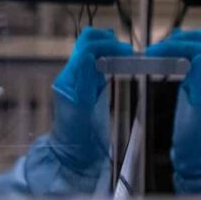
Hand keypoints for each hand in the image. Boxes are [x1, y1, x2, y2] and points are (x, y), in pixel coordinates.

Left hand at [49, 27, 133, 167]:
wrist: (73, 158)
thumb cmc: (78, 139)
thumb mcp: (81, 111)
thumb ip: (84, 81)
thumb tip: (87, 53)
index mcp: (70, 78)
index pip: (88, 45)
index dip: (109, 45)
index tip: (129, 54)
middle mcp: (74, 74)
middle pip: (90, 41)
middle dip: (111, 42)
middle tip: (130, 54)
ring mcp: (81, 79)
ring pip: (95, 50)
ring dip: (112, 48)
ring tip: (129, 58)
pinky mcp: (90, 86)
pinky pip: (99, 63)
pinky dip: (112, 58)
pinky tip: (125, 65)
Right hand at [145, 29, 200, 176]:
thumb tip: (199, 56)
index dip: (175, 47)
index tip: (152, 54)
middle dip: (178, 41)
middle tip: (155, 51)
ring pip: (199, 47)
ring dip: (179, 45)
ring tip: (158, 54)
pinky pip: (195, 59)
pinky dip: (180, 54)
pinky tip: (165, 60)